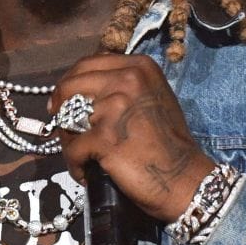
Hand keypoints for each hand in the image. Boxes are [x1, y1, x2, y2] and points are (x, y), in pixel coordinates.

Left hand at [48, 54, 214, 222]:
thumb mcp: (150, 98)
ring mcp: (115, 107)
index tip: (63, 105)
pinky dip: (76, 165)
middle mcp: (128, 79)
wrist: (185, 179)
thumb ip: (120, 87)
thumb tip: (78, 90)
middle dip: (60, 111)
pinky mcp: (105, 136)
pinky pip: (73, 149)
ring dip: (69, 142)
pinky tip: (87, 174)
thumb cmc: (168, 143)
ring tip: (82, 158)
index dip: (69, 85)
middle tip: (66, 132)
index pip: (86, 65)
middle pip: (69, 87)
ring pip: (66, 119)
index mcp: (138, 67)